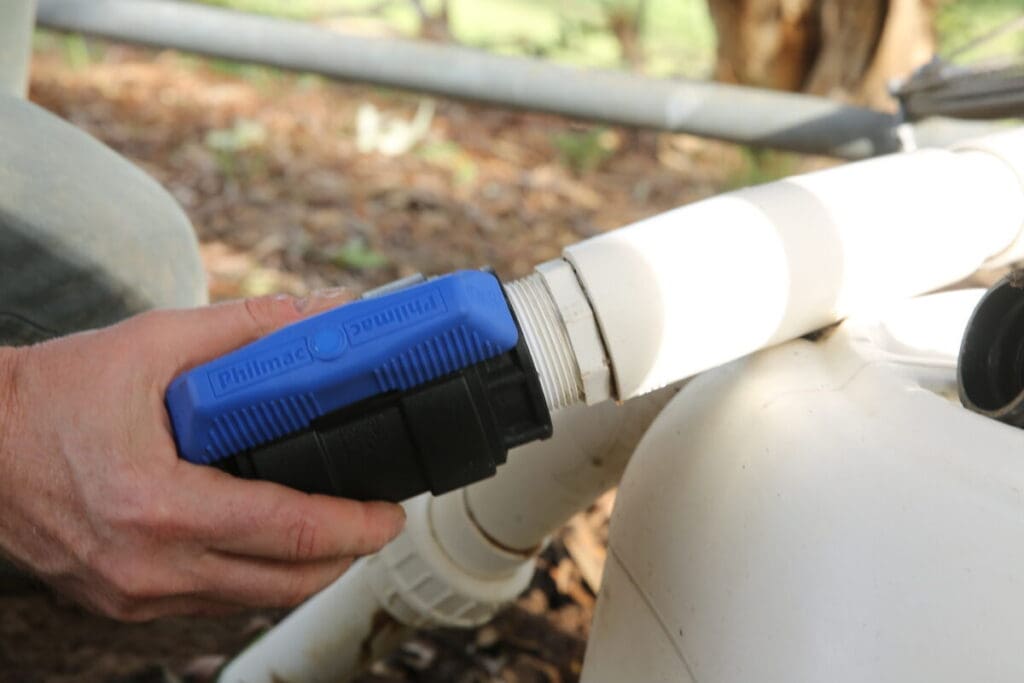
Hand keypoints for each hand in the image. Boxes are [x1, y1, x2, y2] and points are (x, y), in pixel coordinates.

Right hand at [0, 291, 405, 620]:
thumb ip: (246, 327)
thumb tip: (324, 312)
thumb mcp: (153, 343)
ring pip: (253, 600)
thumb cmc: (54, 394)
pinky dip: (254, 576)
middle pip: (285, 582)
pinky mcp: (124, 602)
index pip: (289, 532)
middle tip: (373, 520)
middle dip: (345, 554)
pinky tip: (270, 540)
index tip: (390, 514)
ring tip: (333, 526)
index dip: (355, 526)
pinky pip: (214, 601)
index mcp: (159, 505)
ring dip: (303, 570)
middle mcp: (149, 566)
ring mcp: (134, 594)